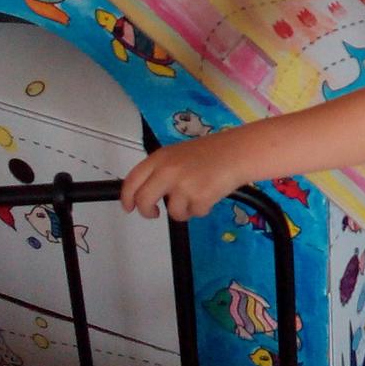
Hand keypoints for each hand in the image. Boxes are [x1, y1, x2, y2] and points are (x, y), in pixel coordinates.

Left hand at [121, 130, 247, 220]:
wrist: (238, 152)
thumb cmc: (212, 152)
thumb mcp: (180, 154)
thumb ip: (162, 170)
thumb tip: (148, 192)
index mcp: (160, 158)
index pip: (132, 180)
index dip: (127, 197)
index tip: (128, 206)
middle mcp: (168, 171)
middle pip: (144, 200)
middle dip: (147, 211)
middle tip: (154, 213)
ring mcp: (183, 185)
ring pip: (172, 211)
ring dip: (184, 209)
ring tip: (198, 194)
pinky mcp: (199, 198)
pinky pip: (194, 213)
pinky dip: (202, 208)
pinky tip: (211, 194)